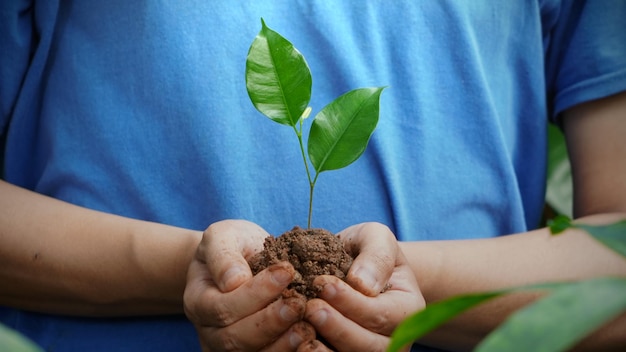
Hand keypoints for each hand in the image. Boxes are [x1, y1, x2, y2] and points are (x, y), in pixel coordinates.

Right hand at [184, 219, 315, 350]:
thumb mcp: (222, 236)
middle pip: (235, 338)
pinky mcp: (252, 351)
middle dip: (270, 322)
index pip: (222, 307)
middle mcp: (209, 331)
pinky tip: (309, 336)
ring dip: (282, 344)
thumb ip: (224, 256)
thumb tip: (234, 281)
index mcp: (198, 301)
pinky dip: (289, 349)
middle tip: (298, 304)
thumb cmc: (232, 246)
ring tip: (307, 327)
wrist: (240, 260)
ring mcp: (228, 347)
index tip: (286, 271)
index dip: (255, 293)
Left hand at [302, 222, 423, 350]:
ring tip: (301, 330)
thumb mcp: (376, 238)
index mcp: (407, 308)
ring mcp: (371, 350)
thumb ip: (376, 256)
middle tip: (311, 308)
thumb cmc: (366, 251)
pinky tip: (297, 342)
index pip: (381, 314)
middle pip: (370, 346)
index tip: (323, 284)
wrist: (354, 267)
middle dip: (339, 329)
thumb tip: (362, 284)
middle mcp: (394, 338)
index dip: (351, 302)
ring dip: (325, 349)